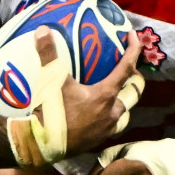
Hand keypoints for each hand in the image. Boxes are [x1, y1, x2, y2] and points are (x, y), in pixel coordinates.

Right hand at [9, 28, 144, 165]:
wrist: (41, 144)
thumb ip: (48, 53)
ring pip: (124, 111)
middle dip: (133, 79)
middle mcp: (112, 112)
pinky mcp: (99, 140)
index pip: (127, 68)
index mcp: (105, 94)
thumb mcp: (50, 80)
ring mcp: (107, 128)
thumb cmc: (50, 111)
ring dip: (122, 99)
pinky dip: (110, 115)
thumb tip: (42, 30)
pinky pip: (113, 124)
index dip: (133, 50)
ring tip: (113, 91)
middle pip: (132, 92)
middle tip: (126, 67)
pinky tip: (98, 112)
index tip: (133, 37)